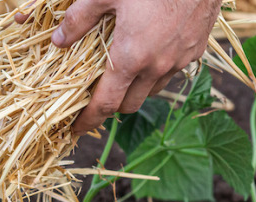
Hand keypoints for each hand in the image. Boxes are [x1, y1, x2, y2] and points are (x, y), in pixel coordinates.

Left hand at [15, 0, 222, 134]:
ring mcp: (180, 60)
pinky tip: (149, 53)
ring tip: (122, 73)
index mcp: (131, 58)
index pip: (105, 104)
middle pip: (129, 104)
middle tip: (95, 95)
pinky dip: (156, 72)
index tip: (75, 129)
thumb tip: (58, 41)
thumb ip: (79, 19)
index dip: (88, 120)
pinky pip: (172, 72)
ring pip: (152, 90)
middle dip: (110, 106)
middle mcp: (157, 67)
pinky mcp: (197, 50)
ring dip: (135, 89)